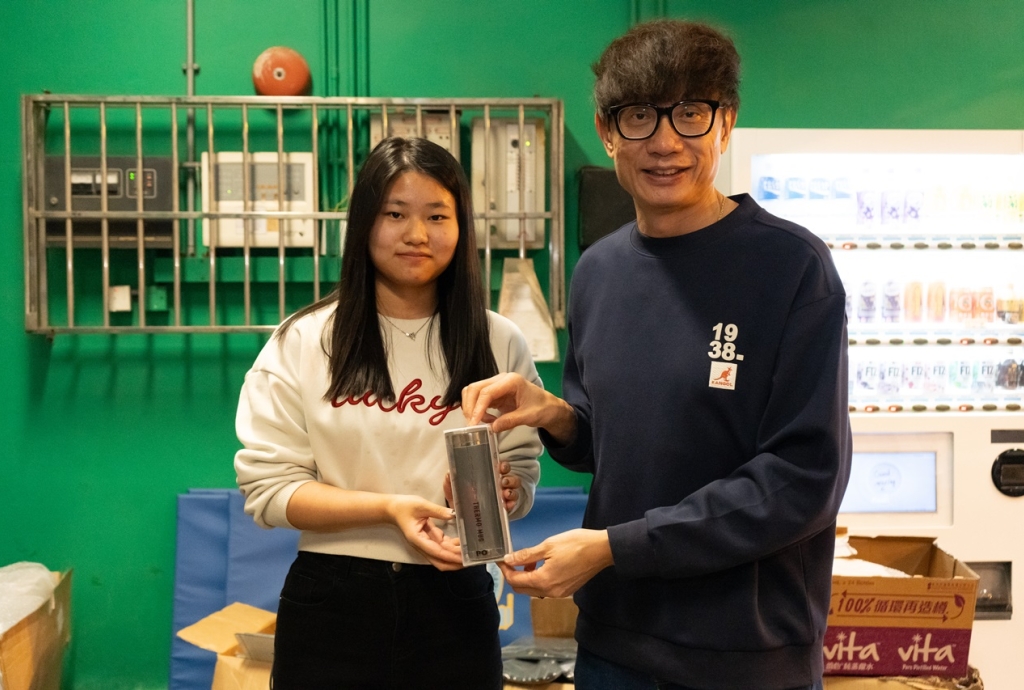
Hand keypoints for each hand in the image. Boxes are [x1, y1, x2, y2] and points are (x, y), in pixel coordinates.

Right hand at [387, 495, 463, 570]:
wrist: (393, 508)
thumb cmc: (404, 507)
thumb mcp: (421, 505)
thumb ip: (437, 511)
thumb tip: (452, 514)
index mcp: (418, 539)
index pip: (437, 552)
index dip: (451, 556)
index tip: (463, 558)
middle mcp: (422, 545)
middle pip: (440, 561)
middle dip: (454, 562)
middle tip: (470, 560)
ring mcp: (426, 543)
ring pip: (442, 555)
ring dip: (454, 555)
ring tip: (470, 552)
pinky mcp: (429, 539)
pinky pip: (442, 546)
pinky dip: (451, 547)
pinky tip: (462, 543)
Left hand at [444, 463, 518, 512]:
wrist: (459, 515)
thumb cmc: (458, 496)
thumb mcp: (452, 487)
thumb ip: (450, 480)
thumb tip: (449, 472)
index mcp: (489, 476)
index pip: (501, 467)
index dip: (504, 466)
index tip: (501, 467)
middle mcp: (498, 485)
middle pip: (511, 478)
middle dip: (510, 479)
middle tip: (503, 482)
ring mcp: (502, 497)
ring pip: (514, 491)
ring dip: (512, 492)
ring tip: (505, 494)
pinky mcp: (502, 509)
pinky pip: (511, 506)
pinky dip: (511, 505)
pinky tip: (507, 505)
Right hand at [462, 373, 575, 441]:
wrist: (548, 407)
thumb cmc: (542, 408)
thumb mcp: (528, 416)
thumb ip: (510, 421)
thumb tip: (492, 428)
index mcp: (511, 381)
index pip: (487, 391)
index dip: (478, 407)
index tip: (474, 422)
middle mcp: (501, 380)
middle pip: (475, 388)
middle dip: (470, 407)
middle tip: (472, 424)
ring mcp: (496, 385)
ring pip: (473, 392)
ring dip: (471, 408)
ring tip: (480, 423)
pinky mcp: (494, 393)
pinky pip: (479, 399)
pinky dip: (477, 410)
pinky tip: (486, 421)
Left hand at [497, 529, 612, 597]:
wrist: (602, 550)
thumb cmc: (576, 544)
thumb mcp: (548, 546)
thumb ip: (526, 555)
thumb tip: (508, 560)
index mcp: (543, 581)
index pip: (515, 581)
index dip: (505, 570)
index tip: (501, 559)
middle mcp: (550, 592)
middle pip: (522, 589)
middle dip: (514, 575)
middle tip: (512, 559)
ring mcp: (559, 593)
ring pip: (533, 590)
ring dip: (526, 577)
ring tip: (530, 559)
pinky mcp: (566, 590)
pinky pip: (545, 589)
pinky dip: (538, 579)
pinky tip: (543, 565)